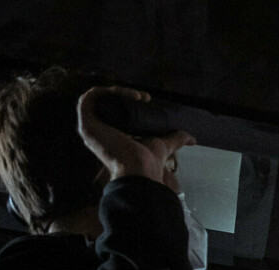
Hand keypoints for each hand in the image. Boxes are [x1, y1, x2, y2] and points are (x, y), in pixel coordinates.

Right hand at [75, 87, 192, 186]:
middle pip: (107, 102)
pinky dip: (106, 90)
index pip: (115, 109)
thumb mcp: (163, 145)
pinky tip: (126, 94)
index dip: (128, 99)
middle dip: (124, 93)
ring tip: (140, 96)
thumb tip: (194, 140)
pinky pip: (91, 97)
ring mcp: (89, 126)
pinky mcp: (85, 122)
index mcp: (111, 134)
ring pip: (99, 97)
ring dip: (118, 91)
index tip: (147, 99)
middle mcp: (97, 130)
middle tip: (145, 97)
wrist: (140, 170)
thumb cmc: (149, 162)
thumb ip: (176, 140)